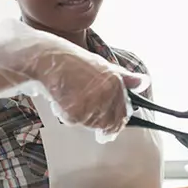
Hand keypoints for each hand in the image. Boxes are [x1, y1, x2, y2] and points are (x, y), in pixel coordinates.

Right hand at [0, 19, 145, 134]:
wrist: (42, 57)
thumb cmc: (69, 61)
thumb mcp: (100, 65)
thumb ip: (123, 77)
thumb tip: (145, 82)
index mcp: (115, 81)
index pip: (123, 113)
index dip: (115, 124)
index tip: (107, 130)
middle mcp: (107, 92)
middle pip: (109, 123)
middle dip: (96, 122)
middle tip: (79, 109)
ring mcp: (92, 101)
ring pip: (91, 124)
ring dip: (79, 116)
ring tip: (68, 97)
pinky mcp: (76, 108)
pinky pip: (74, 122)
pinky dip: (66, 114)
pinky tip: (60, 99)